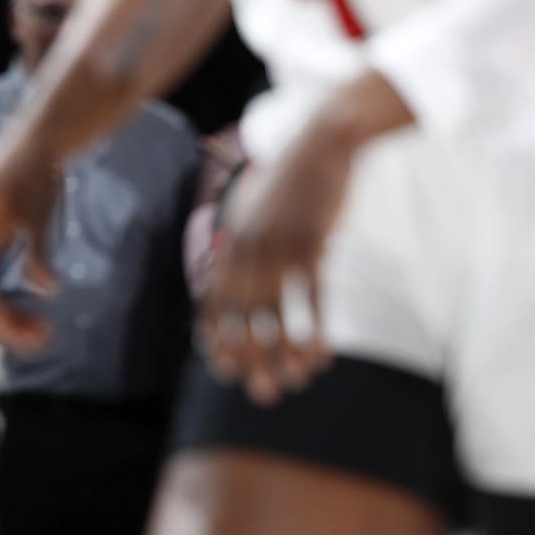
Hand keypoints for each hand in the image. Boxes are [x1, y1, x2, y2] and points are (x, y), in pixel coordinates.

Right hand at [0, 135, 63, 354]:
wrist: (36, 139)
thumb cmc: (39, 171)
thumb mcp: (41, 214)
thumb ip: (39, 252)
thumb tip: (48, 288)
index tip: (29, 339)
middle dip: (2, 321)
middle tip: (41, 339)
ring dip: (0, 312)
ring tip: (37, 329)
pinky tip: (22, 309)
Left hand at [198, 73, 406, 404]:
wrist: (323, 140)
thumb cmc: (291, 181)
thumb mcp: (255, 210)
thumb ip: (242, 244)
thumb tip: (234, 276)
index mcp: (229, 244)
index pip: (211, 304)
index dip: (216, 341)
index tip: (224, 371)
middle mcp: (245, 250)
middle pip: (241, 319)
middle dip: (250, 361)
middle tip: (263, 393)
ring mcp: (277, 247)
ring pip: (277, 316)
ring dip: (286, 354)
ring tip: (297, 382)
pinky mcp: (312, 243)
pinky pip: (312, 299)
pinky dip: (316, 330)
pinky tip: (322, 356)